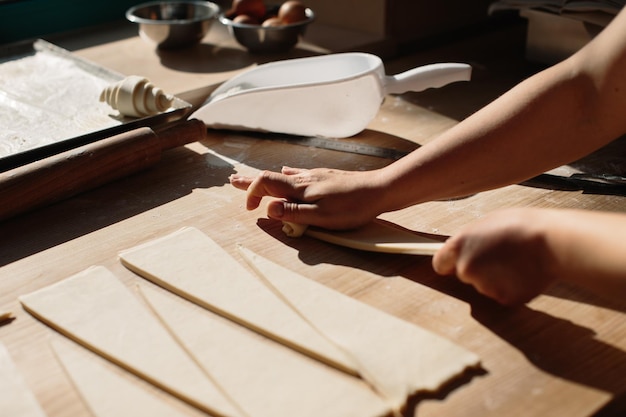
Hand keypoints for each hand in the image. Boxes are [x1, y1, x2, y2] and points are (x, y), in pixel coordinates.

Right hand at [229, 166, 386, 229]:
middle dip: (250, 181)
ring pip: (283, 175)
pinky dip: (285, 175)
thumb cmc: (352, 208)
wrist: (379, 190)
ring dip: (264, 178)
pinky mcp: (326, 177)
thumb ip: (294, 213)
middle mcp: (304, 178)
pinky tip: (286, 172)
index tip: (250, 210)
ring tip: (251, 178)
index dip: (252, 194)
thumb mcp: (322, 217)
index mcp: (300, 188)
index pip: (265, 184)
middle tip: (231, 179)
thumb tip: (268, 209)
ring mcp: (315, 176)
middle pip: (270, 176)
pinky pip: (298, 174)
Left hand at [432, 208, 555, 305]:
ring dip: (495, 278)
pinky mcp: (503, 298)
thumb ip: (470, 240)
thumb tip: (463, 249)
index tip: (457, 262)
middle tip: (499, 256)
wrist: (551, 241)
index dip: (449, 263)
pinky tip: (523, 273)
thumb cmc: (521, 226)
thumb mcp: (487, 223)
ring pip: (484, 285)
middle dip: (477, 268)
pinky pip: (502, 294)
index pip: (440, 263)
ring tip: (515, 261)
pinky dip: (510, 288)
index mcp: (459, 246)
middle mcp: (466, 268)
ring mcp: (484, 286)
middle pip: (464, 274)